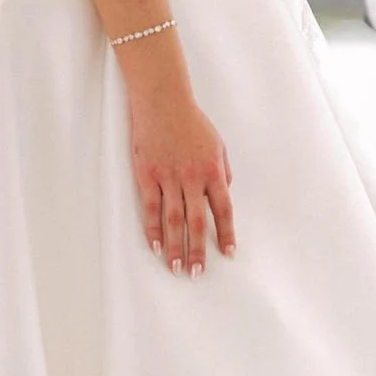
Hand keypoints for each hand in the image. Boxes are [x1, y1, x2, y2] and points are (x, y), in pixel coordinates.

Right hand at [128, 85, 235, 276]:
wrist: (164, 102)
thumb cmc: (193, 123)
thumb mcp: (218, 145)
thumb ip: (223, 172)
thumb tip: (224, 195)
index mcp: (214, 171)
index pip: (223, 210)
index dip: (226, 233)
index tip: (228, 253)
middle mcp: (193, 178)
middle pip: (198, 222)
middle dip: (199, 250)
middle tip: (198, 273)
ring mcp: (168, 178)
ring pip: (173, 220)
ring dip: (176, 247)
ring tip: (177, 268)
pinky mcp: (147, 175)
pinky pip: (150, 208)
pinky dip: (153, 229)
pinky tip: (156, 247)